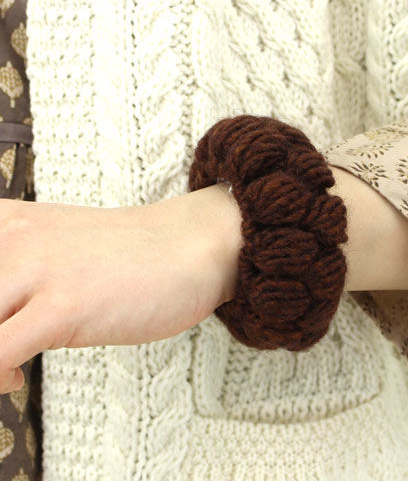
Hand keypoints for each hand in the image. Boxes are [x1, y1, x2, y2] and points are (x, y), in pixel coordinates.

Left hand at [0, 184, 242, 393]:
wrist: (192, 245)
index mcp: (4, 222)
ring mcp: (35, 270)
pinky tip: (14, 381)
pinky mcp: (62, 306)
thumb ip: (16, 271)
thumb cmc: (131, 254)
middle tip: (6, 344)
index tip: (2, 313)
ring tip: (5, 368)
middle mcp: (10, 239)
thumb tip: (0, 325)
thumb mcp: (56, 247)